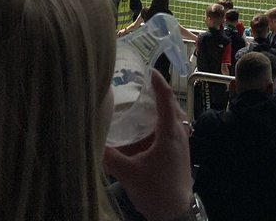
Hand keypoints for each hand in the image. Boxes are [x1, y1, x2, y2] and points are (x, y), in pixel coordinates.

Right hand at [104, 70, 193, 220]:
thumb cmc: (156, 190)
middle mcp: (180, 132)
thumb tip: (92, 140)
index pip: (165, 97)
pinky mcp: (181, 153)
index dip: (158, 81)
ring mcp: (183, 143)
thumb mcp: (129, 173)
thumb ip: (110, 157)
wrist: (175, 214)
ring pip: (173, 118)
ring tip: (143, 107)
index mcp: (170, 130)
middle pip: (171, 104)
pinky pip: (173, 129)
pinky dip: (162, 123)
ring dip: (160, 110)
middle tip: (141, 88)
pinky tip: (148, 132)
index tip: (148, 70)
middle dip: (158, 94)